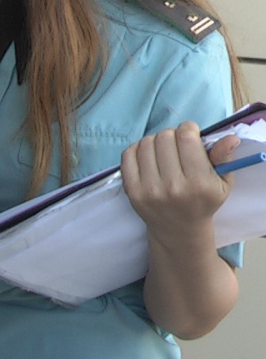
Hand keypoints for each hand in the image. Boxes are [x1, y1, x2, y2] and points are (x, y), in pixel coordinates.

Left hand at [122, 122, 239, 242]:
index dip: (188, 128)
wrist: (179, 230)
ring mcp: (149, 189)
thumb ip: (224, 158)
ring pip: (146, 143)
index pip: (186, 139)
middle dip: (172, 134)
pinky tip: (148, 155)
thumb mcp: (222, 183)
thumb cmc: (203, 201)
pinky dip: (137, 149)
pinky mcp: (132, 191)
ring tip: (163, 150)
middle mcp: (173, 187)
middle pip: (165, 138)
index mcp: (199, 184)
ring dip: (155, 140)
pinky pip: (128, 155)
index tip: (190, 132)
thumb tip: (230, 137)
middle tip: (177, 143)